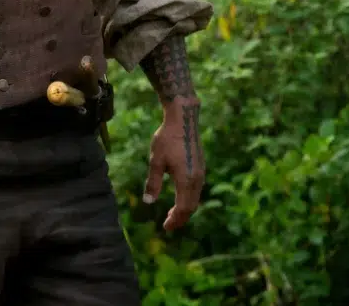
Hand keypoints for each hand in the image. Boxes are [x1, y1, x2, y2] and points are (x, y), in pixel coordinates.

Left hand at [144, 99, 204, 231]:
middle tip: (168, 225)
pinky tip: (179, 198)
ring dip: (184, 209)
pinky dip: (188, 199)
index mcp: (186, 180)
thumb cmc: (166, 139)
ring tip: (171, 214)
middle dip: (180, 218)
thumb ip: (153, 183)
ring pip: (195, 199)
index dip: (174, 220)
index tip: (165, 228)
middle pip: (191, 207)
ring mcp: (201, 173)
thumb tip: (148, 202)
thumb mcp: (155, 161)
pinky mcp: (200, 168)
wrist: (183, 120)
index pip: (182, 208)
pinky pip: (196, 190)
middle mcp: (197, 179)